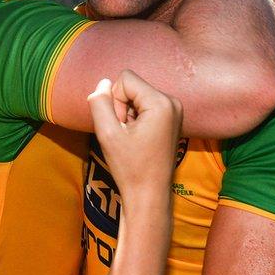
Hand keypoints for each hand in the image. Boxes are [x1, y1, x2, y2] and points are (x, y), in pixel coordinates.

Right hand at [87, 70, 181, 205]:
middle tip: (126, 136)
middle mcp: (172, 102)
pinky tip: (139, 140)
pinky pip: (145, 106)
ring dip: (128, 115)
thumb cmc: (130, 168)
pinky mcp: (172, 119)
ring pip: (137, 96)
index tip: (121, 127)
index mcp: (161, 102)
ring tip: (133, 139)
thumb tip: (103, 83)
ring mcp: (175, 110)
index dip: (115, 101)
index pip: (125, 79)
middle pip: (133, 86)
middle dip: (122, 107)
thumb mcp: (107, 134)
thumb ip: (100, 103)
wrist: (149, 195)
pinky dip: (137, 120)